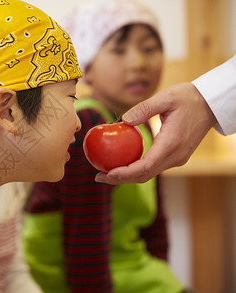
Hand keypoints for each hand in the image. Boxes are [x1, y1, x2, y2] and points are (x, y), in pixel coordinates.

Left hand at [95, 82, 216, 183]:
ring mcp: (177, 158)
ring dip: (127, 176)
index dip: (125, 173)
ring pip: (149, 174)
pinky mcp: (176, 157)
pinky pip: (153, 167)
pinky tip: (120, 164)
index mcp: (172, 143)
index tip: (108, 174)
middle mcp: (175, 156)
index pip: (145, 166)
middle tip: (98, 176)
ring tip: (105, 173)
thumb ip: (145, 108)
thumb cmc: (188, 98)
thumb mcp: (166, 97)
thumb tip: (124, 120)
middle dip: (120, 179)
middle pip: (144, 175)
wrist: (211, 104)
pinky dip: (136, 169)